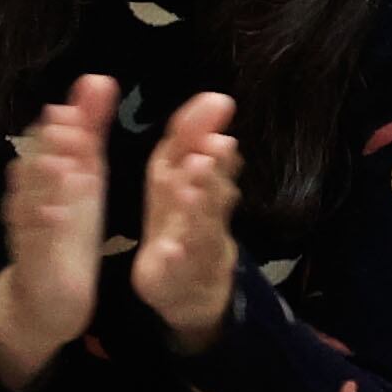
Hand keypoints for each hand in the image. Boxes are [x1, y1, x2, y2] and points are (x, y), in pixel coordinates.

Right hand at [0, 73, 112, 389]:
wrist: (47, 292)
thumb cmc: (66, 225)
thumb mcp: (83, 173)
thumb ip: (89, 128)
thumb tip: (98, 78)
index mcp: (54, 172)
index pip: (55, 137)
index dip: (71, 118)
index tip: (87, 95)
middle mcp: (34, 192)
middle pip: (39, 161)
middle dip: (52, 142)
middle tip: (66, 119)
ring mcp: (29, 223)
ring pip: (32, 196)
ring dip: (44, 179)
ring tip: (61, 161)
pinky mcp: (33, 256)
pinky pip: (36, 237)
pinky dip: (46, 222)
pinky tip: (59, 211)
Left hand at [131, 92, 244, 352]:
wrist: (193, 292)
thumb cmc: (184, 227)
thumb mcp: (180, 182)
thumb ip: (191, 143)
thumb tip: (214, 99)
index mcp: (196, 189)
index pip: (200, 156)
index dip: (204, 130)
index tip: (218, 102)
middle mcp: (204, 217)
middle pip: (211, 190)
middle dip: (215, 167)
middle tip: (217, 143)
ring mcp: (196, 249)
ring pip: (201, 227)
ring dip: (200, 206)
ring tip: (195, 185)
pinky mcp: (177, 278)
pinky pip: (179, 269)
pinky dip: (178, 258)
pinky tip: (173, 248)